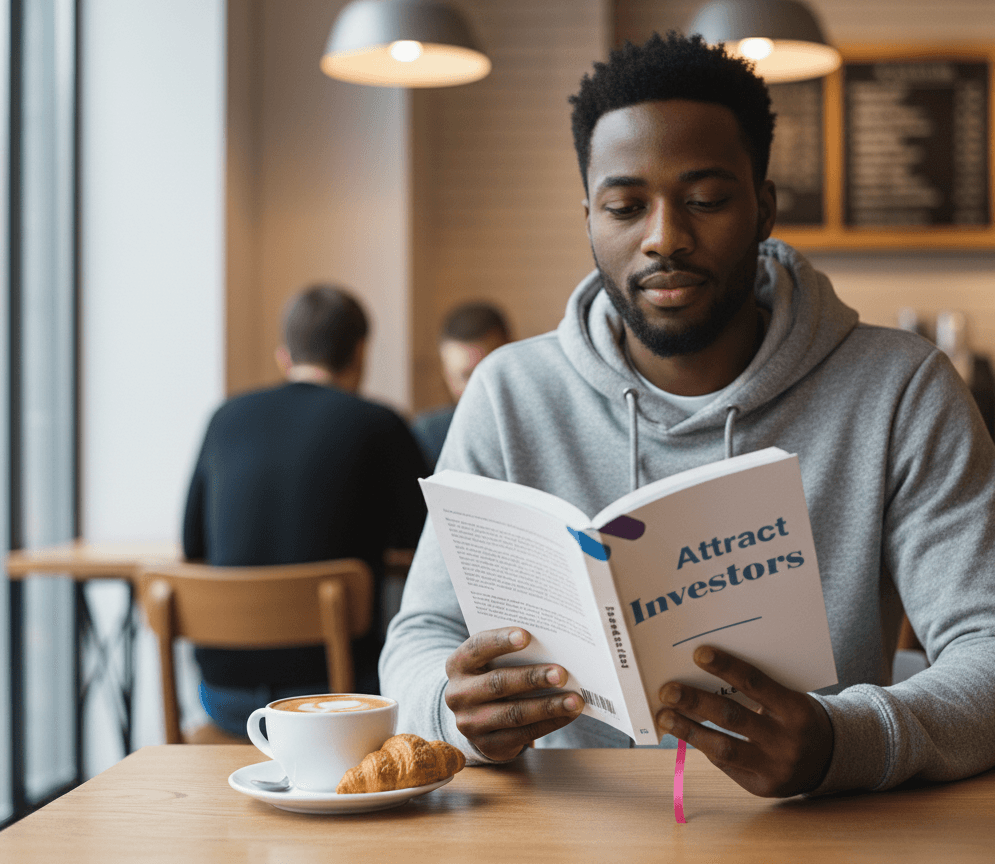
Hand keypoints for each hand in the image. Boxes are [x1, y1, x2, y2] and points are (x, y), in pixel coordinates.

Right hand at [444, 627, 584, 760]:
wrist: (476, 715)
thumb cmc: (492, 674)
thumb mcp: (490, 661)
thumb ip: (510, 652)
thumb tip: (553, 645)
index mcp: (457, 664)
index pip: (478, 647)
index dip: (500, 641)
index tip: (526, 635)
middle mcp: (458, 694)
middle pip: (498, 683)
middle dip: (533, 678)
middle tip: (562, 673)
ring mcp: (470, 723)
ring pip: (514, 713)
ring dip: (548, 706)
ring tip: (574, 700)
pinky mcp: (488, 745)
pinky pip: (523, 734)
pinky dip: (550, 723)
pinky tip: (568, 714)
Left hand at [656, 646, 833, 797]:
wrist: (829, 758)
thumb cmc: (796, 716)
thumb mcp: (789, 697)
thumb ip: (756, 688)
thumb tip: (703, 671)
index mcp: (795, 709)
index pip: (755, 683)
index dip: (726, 667)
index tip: (698, 653)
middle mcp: (786, 740)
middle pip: (732, 717)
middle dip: (695, 702)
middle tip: (667, 690)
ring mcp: (775, 767)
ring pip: (723, 748)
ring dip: (688, 730)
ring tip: (664, 715)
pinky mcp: (763, 787)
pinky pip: (726, 765)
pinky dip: (704, 746)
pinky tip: (685, 732)